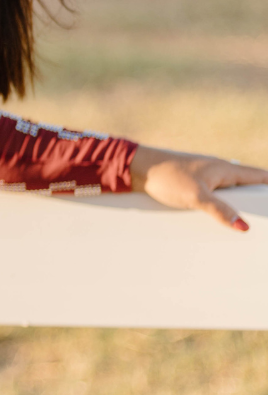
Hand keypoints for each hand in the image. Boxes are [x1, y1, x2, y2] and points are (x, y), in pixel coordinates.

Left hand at [130, 144, 267, 230]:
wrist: (139, 169)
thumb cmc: (167, 176)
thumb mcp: (196, 196)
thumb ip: (219, 210)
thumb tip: (243, 225)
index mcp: (224, 169)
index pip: (258, 176)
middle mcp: (218, 170)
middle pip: (246, 185)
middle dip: (256, 198)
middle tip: (261, 217)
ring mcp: (206, 176)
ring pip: (230, 191)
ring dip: (237, 203)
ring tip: (245, 222)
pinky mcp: (194, 183)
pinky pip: (215, 195)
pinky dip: (221, 205)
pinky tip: (219, 217)